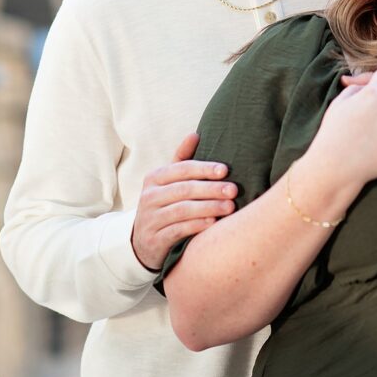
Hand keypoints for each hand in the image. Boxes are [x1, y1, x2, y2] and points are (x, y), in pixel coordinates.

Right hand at [131, 132, 237, 270]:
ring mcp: (150, 219)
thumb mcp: (168, 181)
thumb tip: (195, 134)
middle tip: (234, 190)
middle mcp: (149, 196)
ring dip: (209, 207)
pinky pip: (178, 230)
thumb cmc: (164, 204)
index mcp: (154, 177)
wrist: (143, 242)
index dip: (204, 169)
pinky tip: (213, 223)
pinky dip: (197, 225)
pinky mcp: (154, 240)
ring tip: (230, 207)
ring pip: (183, 210)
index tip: (225, 170)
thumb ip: (181, 159)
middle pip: (184, 189)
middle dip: (211, 189)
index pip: (181, 169)